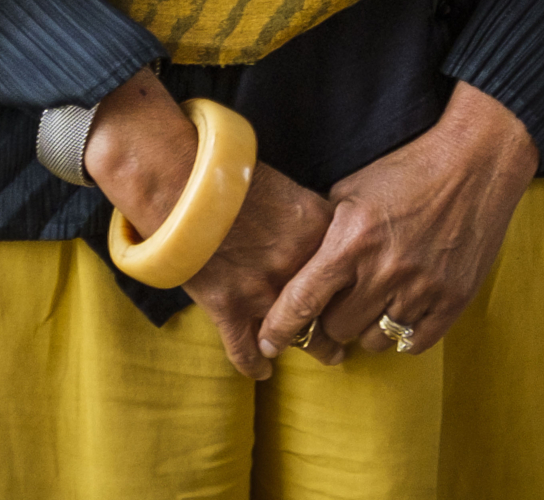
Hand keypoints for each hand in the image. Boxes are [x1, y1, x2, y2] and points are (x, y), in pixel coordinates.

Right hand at [84, 71, 332, 381]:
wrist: (181, 180)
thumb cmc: (230, 172)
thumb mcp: (286, 186)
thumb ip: (308, 219)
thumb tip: (323, 238)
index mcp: (318, 229)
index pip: (353, 268)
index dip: (358, 284)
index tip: (362, 294)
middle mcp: (299, 265)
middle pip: (333, 309)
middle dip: (344, 328)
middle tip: (350, 336)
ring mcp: (264, 291)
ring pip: (300, 336)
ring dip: (316, 349)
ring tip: (328, 355)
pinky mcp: (229, 309)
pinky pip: (247, 352)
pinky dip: (254, 365)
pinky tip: (263, 371)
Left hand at [257, 81, 535, 365]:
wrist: (474, 163)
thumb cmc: (407, 170)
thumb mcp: (352, 190)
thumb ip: (324, 232)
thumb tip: (295, 269)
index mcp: (352, 240)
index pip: (302, 301)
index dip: (279, 328)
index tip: (267, 343)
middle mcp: (384, 270)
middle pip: (337, 328)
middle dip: (332, 316)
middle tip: (342, 298)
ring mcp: (421, 289)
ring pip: (374, 341)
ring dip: (368, 326)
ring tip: (376, 299)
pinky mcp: (452, 301)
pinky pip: (413, 343)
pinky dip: (403, 332)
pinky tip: (402, 306)